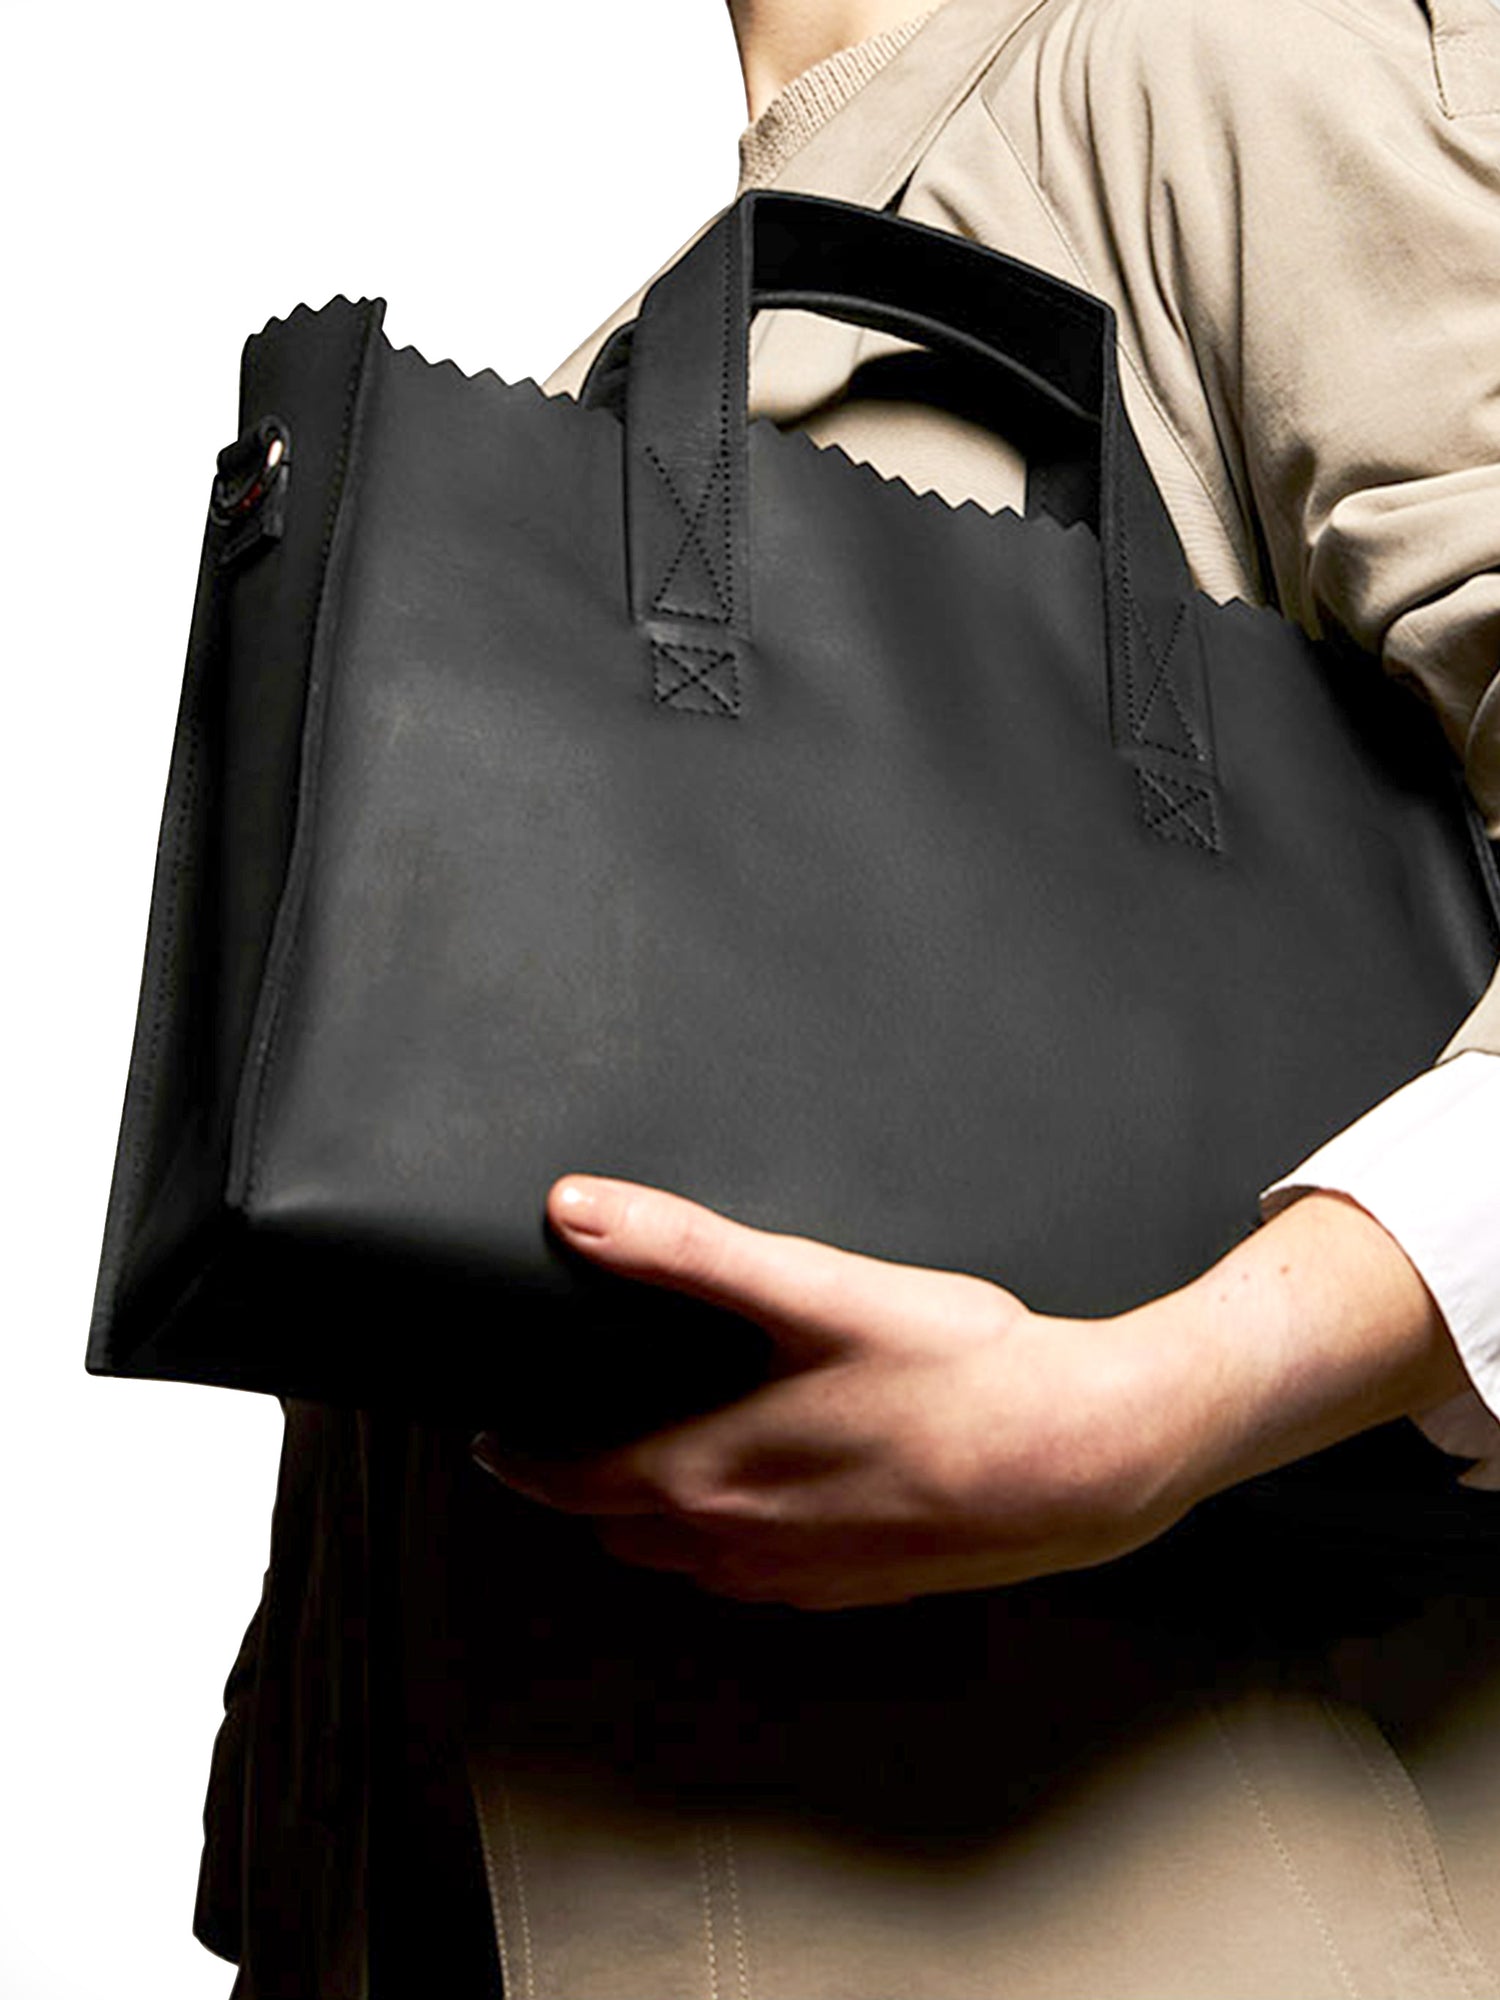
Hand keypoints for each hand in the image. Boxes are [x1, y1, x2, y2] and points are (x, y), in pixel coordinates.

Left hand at [471, 1178, 1467, 1609]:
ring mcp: (796, 1577)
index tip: (493, 1419)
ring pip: (679, 1556)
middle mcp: (736, 1544)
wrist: (1087, 1459)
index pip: (562, 1475)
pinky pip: (750, 1575)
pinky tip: (755, 1495)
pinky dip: (720, 1539)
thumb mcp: (817, 1290)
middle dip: (574, 1479)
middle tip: (559, 1427)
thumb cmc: (959, 1370)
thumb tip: (577, 1211)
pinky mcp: (853, 1586)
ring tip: (644, 1455)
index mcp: (705, 1473)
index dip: (515, 1448)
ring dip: (644, 1512)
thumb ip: (688, 1250)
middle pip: (613, 1521)